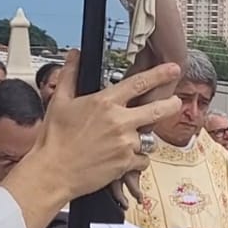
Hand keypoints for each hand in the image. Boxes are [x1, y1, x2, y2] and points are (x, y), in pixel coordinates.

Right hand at [6, 51, 181, 217]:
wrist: (52, 172)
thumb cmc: (54, 140)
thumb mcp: (59, 101)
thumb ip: (71, 75)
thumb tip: (75, 55)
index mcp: (105, 103)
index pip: (139, 83)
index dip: (160, 74)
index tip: (173, 69)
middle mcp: (119, 121)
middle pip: (158, 109)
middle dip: (171, 105)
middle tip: (175, 102)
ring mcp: (125, 143)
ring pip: (149, 138)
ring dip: (144, 138)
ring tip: (130, 140)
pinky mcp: (126, 163)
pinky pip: (143, 160)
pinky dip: (137, 159)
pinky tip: (124, 158)